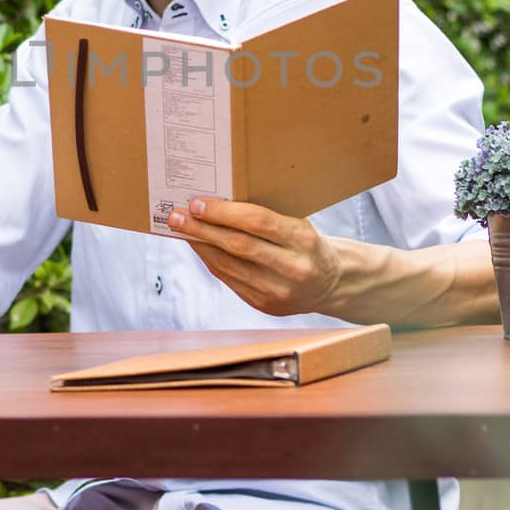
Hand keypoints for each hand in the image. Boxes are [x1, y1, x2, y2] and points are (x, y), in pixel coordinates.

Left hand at [168, 198, 342, 316]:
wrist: (331, 282)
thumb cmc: (307, 243)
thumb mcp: (297, 224)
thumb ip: (264, 218)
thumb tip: (214, 206)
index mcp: (304, 239)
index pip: (257, 222)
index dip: (223, 213)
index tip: (197, 203)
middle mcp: (293, 268)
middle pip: (239, 246)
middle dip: (203, 229)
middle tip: (177, 216)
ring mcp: (279, 291)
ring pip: (229, 266)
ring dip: (201, 247)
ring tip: (182, 230)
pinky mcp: (266, 305)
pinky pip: (230, 280)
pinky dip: (211, 261)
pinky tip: (199, 247)